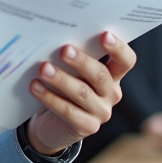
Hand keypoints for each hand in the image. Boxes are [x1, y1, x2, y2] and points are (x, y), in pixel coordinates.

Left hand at [24, 31, 136, 155]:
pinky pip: (68, 111)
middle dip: (82, 61)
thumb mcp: (72, 72)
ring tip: (43, 68)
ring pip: (82, 93)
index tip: (104, 35)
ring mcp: (101, 112)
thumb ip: (72, 58)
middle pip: (101, 75)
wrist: (52, 125)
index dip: (118, 48)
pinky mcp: (87, 127)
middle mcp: (111, 94)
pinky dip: (50, 98)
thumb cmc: (63, 89)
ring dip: (61, 79)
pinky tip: (35, 87)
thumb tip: (57, 39)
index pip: (126, 61)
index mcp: (113, 75)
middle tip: (64, 50)